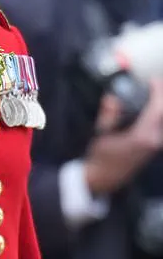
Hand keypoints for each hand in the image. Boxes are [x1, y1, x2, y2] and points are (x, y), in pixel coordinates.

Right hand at [84, 80, 162, 194]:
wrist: (105, 178)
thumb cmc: (101, 157)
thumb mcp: (101, 134)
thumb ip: (108, 115)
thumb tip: (111, 99)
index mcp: (142, 136)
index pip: (157, 108)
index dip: (157, 91)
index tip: (151, 81)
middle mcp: (154, 140)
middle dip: (160, 96)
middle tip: (153, 85)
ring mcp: (156, 144)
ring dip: (159, 105)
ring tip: (152, 94)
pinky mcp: (155, 145)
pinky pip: (160, 125)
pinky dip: (157, 114)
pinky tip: (150, 108)